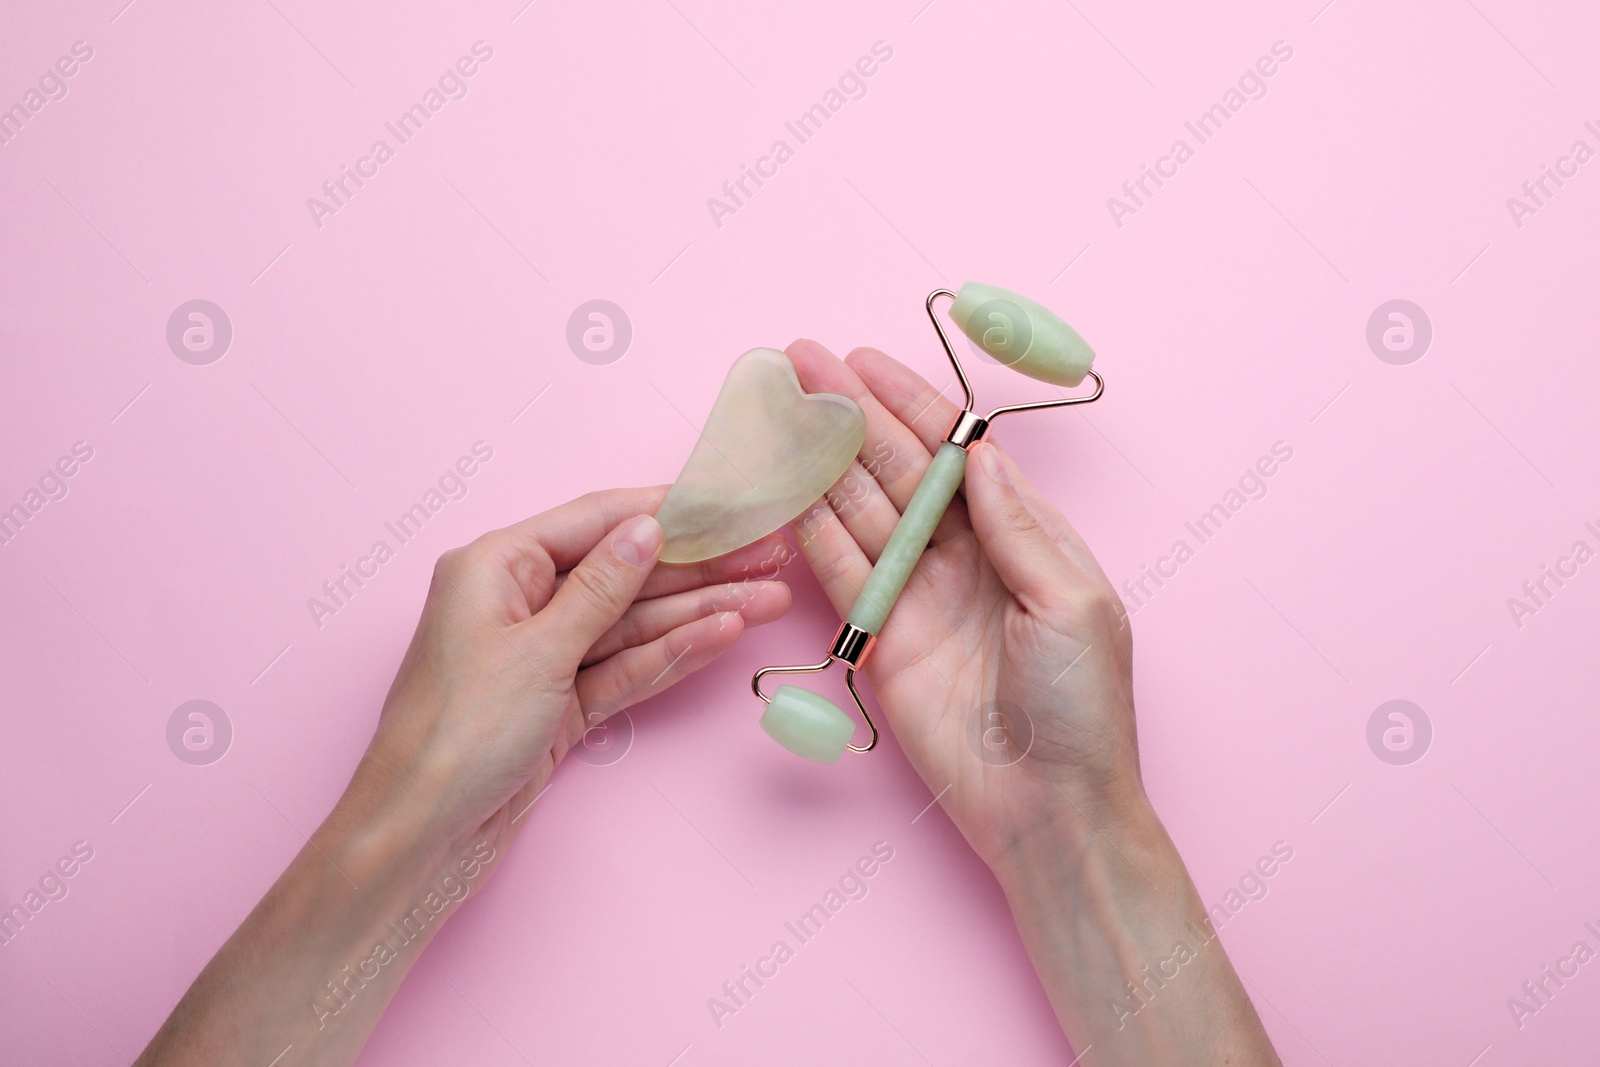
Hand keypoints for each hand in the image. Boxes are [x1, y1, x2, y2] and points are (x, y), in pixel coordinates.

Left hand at [341, 486, 792, 864]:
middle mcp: (520, 601)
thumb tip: (648, 528)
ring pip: (635, 624)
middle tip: (770, 556)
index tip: (729, 504)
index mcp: (496, 566)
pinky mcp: (562, 704)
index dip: (668, 511)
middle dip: (699, 568)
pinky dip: (672, 655)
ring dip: (700, 612)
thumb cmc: (456, 736)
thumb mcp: (537, 651)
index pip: (596, 521)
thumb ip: (602, 590)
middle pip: (625, 574)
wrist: (421, 838)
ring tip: (768, 598)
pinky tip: (724, 635)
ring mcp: (544, 655)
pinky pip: (626, 668)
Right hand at [784, 340, 1140, 865]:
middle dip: (851, 416)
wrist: (1047, 808)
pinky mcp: (881, 640)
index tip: (865, 361)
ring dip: (822, 460)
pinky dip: (810, 531)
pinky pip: (840, 574)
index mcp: (1022, 536)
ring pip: (861, 512)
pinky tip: (784, 485)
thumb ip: (1017, 526)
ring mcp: (919, 596)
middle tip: (801, 365)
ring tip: (780, 410)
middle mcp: (965, 557)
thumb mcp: (1072, 603)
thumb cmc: (1083, 707)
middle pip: (898, 470)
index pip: (958, 453)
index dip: (912, 405)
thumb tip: (980, 455)